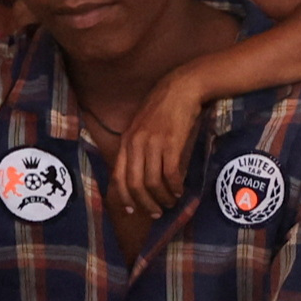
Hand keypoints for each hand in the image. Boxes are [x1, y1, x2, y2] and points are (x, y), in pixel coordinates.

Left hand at [113, 71, 213, 226]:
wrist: (182, 88)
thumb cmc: (163, 107)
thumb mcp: (141, 126)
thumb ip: (137, 148)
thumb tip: (140, 176)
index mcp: (126, 141)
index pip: (118, 176)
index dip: (124, 198)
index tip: (131, 211)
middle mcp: (136, 144)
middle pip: (135, 184)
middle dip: (144, 203)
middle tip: (156, 212)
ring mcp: (153, 143)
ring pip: (152, 182)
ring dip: (162, 197)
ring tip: (170, 202)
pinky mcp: (171, 143)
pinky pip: (170, 174)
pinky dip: (175, 187)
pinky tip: (180, 190)